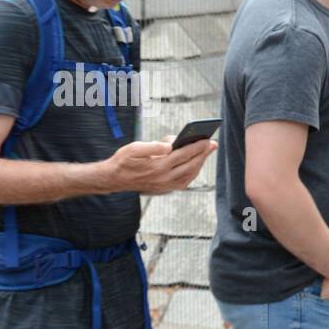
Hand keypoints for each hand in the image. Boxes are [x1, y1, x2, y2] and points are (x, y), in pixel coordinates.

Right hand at [101, 139, 215, 194]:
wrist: (115, 179)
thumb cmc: (124, 160)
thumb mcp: (134, 149)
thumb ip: (152, 146)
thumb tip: (169, 145)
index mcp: (158, 166)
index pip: (183, 155)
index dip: (197, 147)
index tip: (207, 140)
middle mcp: (164, 178)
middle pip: (190, 165)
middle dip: (203, 154)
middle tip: (213, 144)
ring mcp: (166, 185)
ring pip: (190, 175)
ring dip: (200, 163)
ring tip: (206, 152)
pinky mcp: (165, 189)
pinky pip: (185, 182)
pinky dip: (193, 173)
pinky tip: (196, 164)